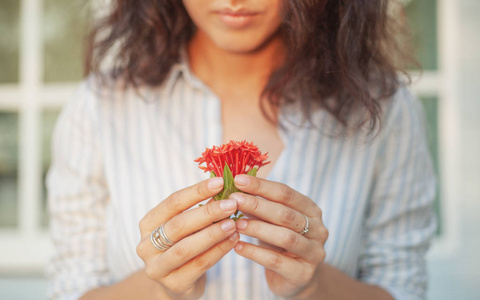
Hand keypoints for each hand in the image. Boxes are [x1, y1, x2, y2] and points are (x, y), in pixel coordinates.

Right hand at [136, 178, 238, 299]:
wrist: (177, 282)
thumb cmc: (184, 245)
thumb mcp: (187, 226)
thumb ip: (199, 209)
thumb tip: (224, 187)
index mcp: (148, 224)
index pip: (172, 202)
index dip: (197, 191)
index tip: (220, 182)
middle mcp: (146, 246)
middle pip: (178, 225)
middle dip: (207, 213)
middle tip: (231, 204)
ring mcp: (157, 268)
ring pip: (186, 248)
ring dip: (213, 234)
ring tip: (233, 223)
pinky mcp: (174, 285)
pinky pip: (199, 265)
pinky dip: (218, 251)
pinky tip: (233, 240)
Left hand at [230, 175, 328, 297]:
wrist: (294, 278)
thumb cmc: (279, 243)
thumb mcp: (271, 222)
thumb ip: (258, 206)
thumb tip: (236, 188)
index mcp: (311, 210)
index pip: (286, 193)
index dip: (262, 186)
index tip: (239, 180)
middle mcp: (318, 229)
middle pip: (286, 214)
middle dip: (258, 205)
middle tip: (234, 200)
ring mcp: (314, 252)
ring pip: (285, 237)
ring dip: (258, 228)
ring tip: (236, 224)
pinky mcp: (304, 274)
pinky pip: (277, 261)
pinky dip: (255, 253)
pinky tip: (238, 247)